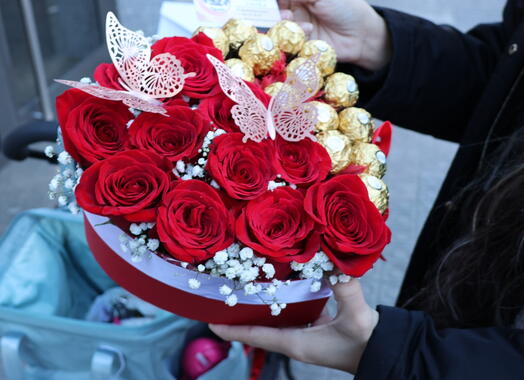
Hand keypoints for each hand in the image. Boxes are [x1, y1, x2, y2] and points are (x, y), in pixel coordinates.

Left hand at [209, 279, 377, 373]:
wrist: (383, 352)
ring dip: (259, 306)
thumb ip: (346, 290)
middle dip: (241, 313)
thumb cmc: (367, 342)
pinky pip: (290, 314)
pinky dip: (281, 301)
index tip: (210, 321)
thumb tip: (335, 263)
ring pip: (274, 320)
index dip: (233, 330)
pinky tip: (282, 284)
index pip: (256, 337)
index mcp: (297, 343)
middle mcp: (295, 340)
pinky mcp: (315, 327)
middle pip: (259, 328)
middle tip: (222, 295)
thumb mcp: (355, 317)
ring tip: (245, 286)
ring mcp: (304, 334)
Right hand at [263, 0, 390, 70]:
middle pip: (268, 9)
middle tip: (276, 11)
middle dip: (269, 11)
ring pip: (275, 26)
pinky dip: (291, 37)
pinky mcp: (298, 44)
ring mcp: (294, 27)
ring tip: (295, 20)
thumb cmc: (346, 7)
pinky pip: (284, 42)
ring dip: (283, 23)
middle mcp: (293, 7)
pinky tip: (307, 32)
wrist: (363, 37)